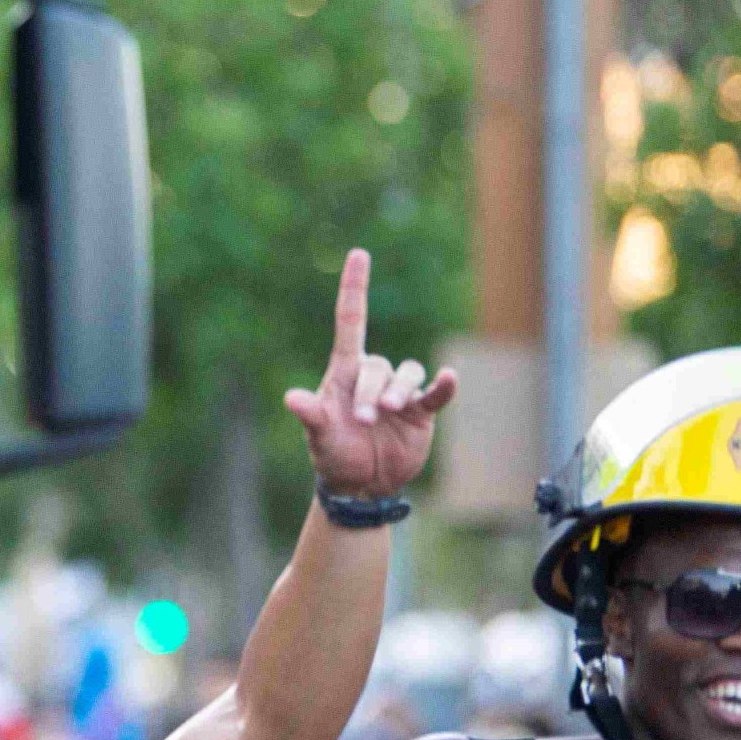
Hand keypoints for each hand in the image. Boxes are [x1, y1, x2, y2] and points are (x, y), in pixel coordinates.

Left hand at [282, 249, 456, 500]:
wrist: (360, 485)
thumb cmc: (333, 454)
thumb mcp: (318, 436)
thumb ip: (311, 416)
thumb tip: (292, 399)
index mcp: (344, 372)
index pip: (351, 319)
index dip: (354, 287)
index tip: (358, 254)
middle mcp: (373, 376)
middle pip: (377, 364)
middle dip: (369, 391)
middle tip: (362, 420)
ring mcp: (399, 392)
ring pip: (406, 373)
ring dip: (398, 390)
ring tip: (388, 412)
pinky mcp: (421, 411)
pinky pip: (435, 392)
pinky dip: (443, 385)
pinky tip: (448, 379)